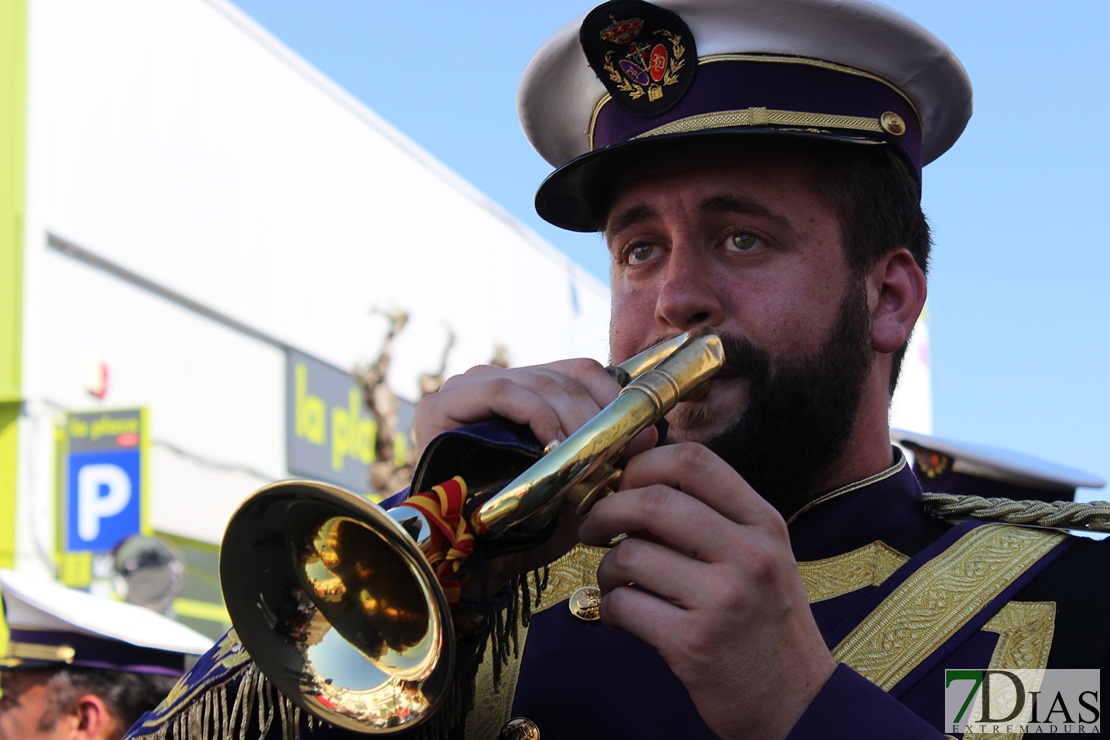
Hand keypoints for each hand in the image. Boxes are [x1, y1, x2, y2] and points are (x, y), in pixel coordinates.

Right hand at [412, 358, 657, 597]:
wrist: (461, 560)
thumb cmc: (521, 525)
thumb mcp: (574, 487)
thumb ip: (608, 460)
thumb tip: (653, 434)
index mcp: (522, 392)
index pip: (577, 371)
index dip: (613, 394)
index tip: (639, 428)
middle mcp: (492, 382)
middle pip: (563, 375)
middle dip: (600, 413)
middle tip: (622, 449)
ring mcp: (466, 389)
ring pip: (541, 382)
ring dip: (576, 419)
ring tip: (593, 455)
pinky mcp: (443, 404)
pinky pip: (505, 392)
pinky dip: (539, 416)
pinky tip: (555, 446)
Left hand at [578, 442, 836, 738]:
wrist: (797, 703)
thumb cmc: (766, 623)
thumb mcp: (762, 555)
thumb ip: (712, 515)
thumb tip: (635, 476)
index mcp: (764, 523)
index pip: (694, 460)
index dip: (642, 462)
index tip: (621, 482)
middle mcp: (750, 554)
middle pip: (654, 500)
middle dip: (606, 510)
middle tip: (592, 527)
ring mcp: (723, 599)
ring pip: (630, 554)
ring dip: (606, 568)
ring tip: (614, 583)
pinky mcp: (695, 643)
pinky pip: (624, 605)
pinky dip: (610, 610)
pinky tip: (620, 619)